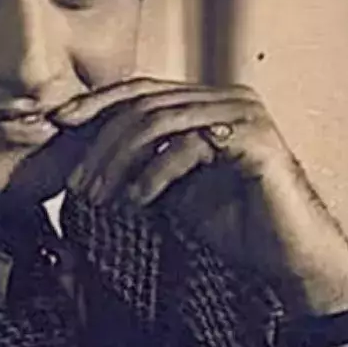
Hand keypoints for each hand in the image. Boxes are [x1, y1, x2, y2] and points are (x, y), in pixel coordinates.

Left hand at [51, 78, 347, 316]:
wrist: (289, 257)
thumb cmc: (236, 225)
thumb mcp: (174, 189)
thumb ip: (142, 164)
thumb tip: (88, 158)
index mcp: (209, 101)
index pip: (142, 90)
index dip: (97, 104)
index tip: (58, 124)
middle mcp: (228, 97)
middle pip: (145, 103)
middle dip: (102, 141)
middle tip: (77, 181)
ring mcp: (244, 113)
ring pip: (160, 121)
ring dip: (120, 161)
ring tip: (99, 196)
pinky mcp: (255, 139)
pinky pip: (189, 146)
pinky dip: (155, 175)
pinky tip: (136, 201)